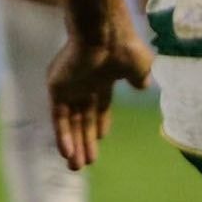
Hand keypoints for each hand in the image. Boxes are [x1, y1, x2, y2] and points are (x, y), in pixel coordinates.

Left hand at [48, 21, 153, 169]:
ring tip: (76, 167)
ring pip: (70, 123)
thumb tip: (144, 87)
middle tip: (85, 164)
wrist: (103, 34)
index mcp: (103, 79)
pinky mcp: (57, 89)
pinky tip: (67, 152)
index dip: (100, 124)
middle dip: (85, 142)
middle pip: (83, 120)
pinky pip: (59, 117)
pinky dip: (63, 135)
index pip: (99, 107)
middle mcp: (84, 85)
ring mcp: (69, 87)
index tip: (101, 139)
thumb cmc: (124, 47)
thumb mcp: (139, 65)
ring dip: (73, 145)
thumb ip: (140, 77)